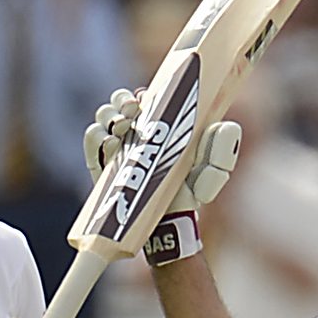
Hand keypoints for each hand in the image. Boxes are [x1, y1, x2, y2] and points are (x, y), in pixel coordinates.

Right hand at [83, 88, 241, 265]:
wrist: (167, 224)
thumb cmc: (189, 194)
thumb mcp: (212, 171)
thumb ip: (221, 149)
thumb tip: (226, 125)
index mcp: (157, 126)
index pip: (142, 98)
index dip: (141, 94)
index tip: (145, 98)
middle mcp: (134, 133)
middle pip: (118, 103)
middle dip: (121, 101)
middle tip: (132, 111)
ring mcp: (115, 149)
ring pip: (102, 117)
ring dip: (109, 116)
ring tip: (123, 129)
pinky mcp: (100, 166)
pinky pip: (91, 142)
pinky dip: (97, 136)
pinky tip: (111, 144)